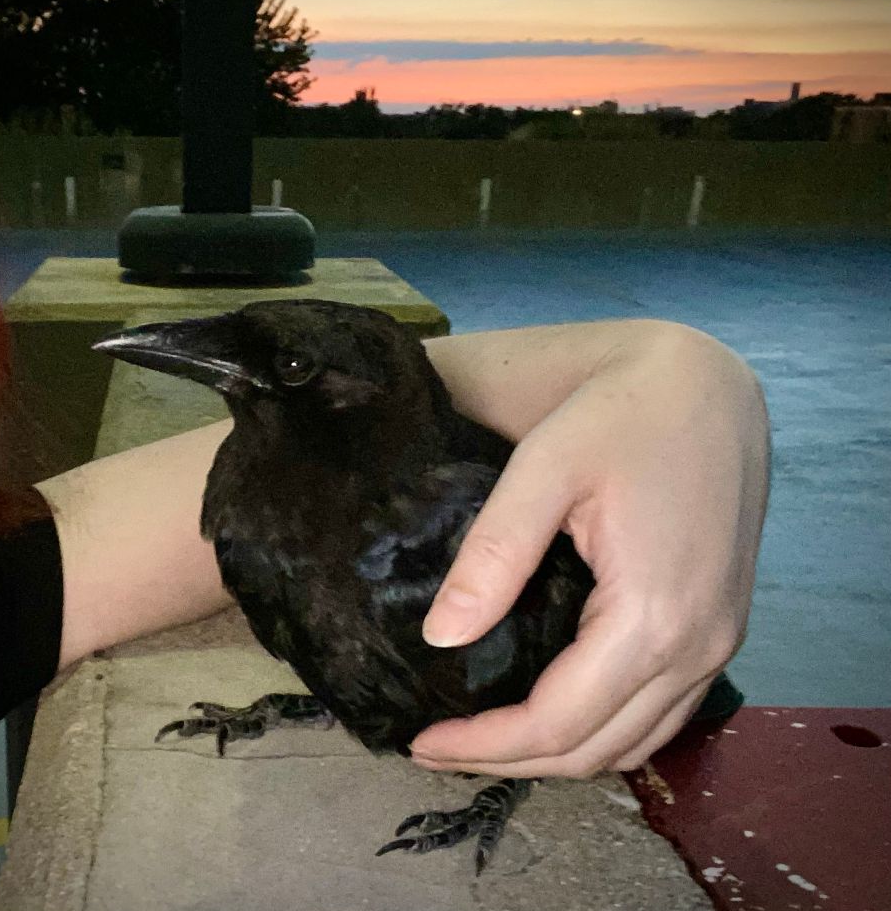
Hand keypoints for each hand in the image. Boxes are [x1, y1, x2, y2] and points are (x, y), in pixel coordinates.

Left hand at [411, 327, 768, 776]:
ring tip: (486, 735)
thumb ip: (495, 555)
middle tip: (439, 744)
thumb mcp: (546, 467)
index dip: (484, 744)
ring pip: (632, 741)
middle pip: (596, 748)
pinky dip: (602, 727)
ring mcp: (719, 641)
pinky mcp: (721, 625)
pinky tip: (556, 705)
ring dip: (557, 753)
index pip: (558, 723)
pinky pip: (660, 711)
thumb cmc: (623, 410)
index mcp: (653, 615)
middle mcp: (698, 646)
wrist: (707, 380)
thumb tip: (441, 638)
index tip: (420, 739)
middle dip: (511, 760)